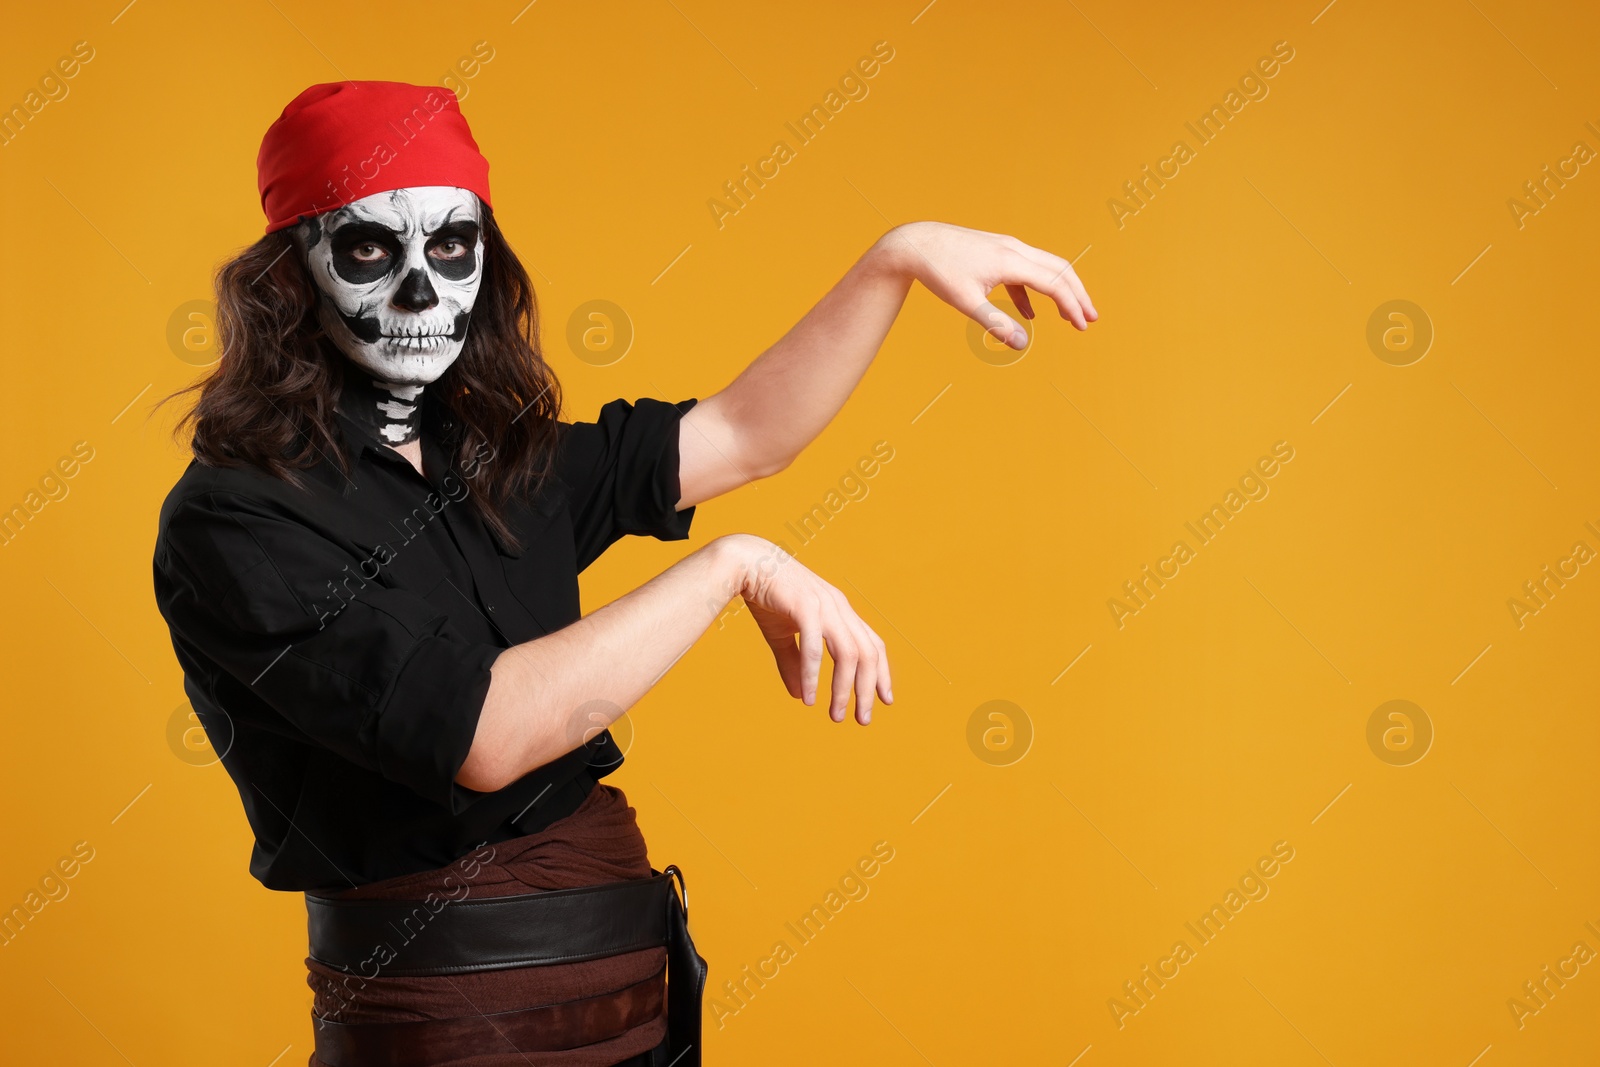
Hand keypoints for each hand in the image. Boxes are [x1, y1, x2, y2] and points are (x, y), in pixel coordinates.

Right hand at [721, 535, 892, 724]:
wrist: (745, 563)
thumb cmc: (766, 597)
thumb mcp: (782, 635)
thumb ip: (794, 664)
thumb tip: (801, 696)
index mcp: (840, 611)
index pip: (872, 645)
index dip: (882, 673)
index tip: (885, 700)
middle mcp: (838, 608)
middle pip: (867, 654)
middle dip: (868, 689)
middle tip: (863, 719)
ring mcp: (824, 605)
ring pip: (848, 653)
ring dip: (844, 688)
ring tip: (837, 715)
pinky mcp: (804, 606)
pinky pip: (815, 647)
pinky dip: (814, 675)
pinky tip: (809, 697)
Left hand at [875, 221, 1097, 349]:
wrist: (914, 244)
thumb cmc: (938, 271)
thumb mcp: (965, 301)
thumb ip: (994, 323)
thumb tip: (1021, 345)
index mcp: (1010, 260)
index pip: (1053, 283)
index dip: (1071, 306)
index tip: (1082, 326)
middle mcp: (1014, 249)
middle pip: (1059, 270)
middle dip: (1077, 295)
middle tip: (1091, 319)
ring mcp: (1006, 248)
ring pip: (1044, 268)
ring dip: (1059, 292)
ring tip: (1068, 317)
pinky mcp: (996, 252)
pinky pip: (1023, 272)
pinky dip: (1032, 293)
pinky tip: (1029, 315)